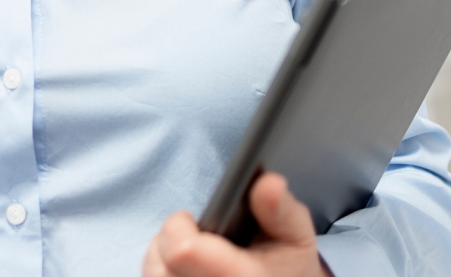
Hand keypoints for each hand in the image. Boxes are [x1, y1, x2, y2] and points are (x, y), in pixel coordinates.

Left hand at [142, 173, 329, 276]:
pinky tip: (187, 271)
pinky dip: (165, 274)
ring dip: (162, 260)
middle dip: (168, 241)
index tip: (191, 220)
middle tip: (194, 239)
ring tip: (190, 255)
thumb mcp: (295, 237)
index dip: (178, 225)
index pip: (182, 250)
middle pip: (158, 265)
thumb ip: (279, 209)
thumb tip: (268, 182)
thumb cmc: (288, 269)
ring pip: (154, 276)